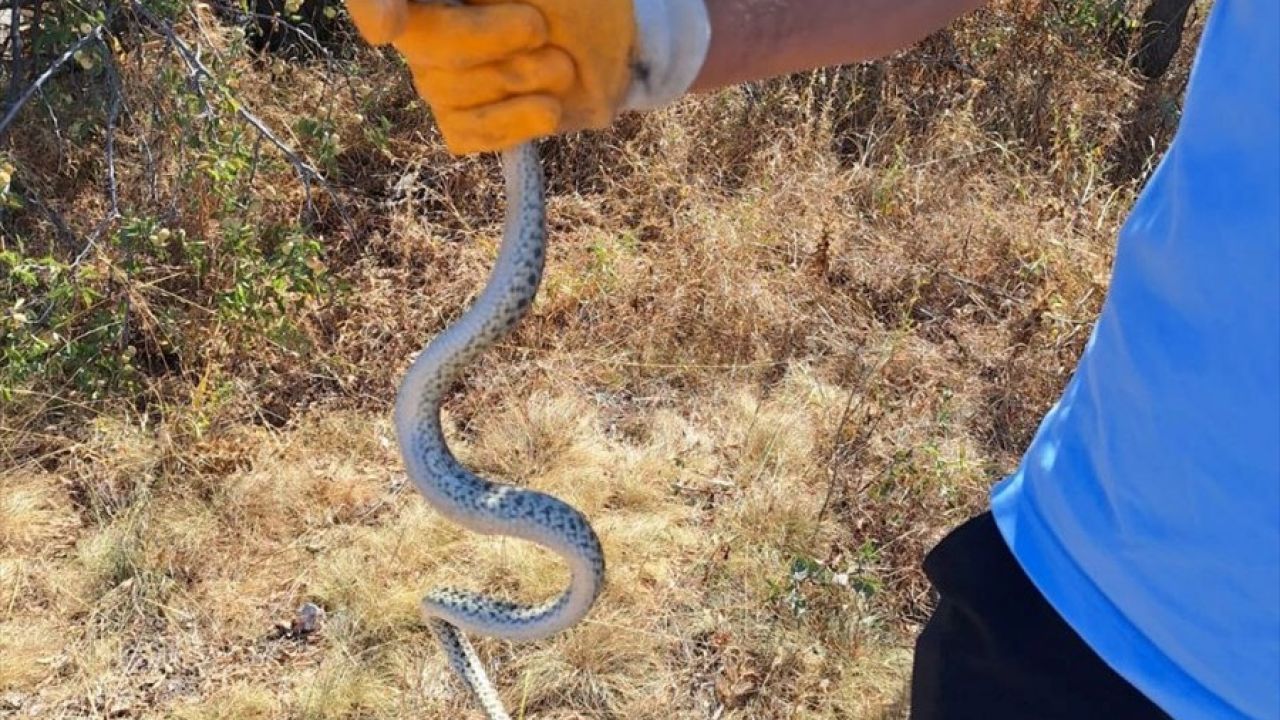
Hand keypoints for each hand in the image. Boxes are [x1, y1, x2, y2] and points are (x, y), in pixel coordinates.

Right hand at [346, 0, 709, 154]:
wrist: (616, 39)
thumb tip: (429, 15)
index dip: (371, 6)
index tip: (389, 24)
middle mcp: (423, 28)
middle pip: (421, 41)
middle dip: (483, 38)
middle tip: (539, 28)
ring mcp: (438, 79)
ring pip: (445, 90)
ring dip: (514, 78)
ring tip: (563, 68)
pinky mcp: (464, 122)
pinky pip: (466, 133)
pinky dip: (513, 123)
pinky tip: (548, 109)